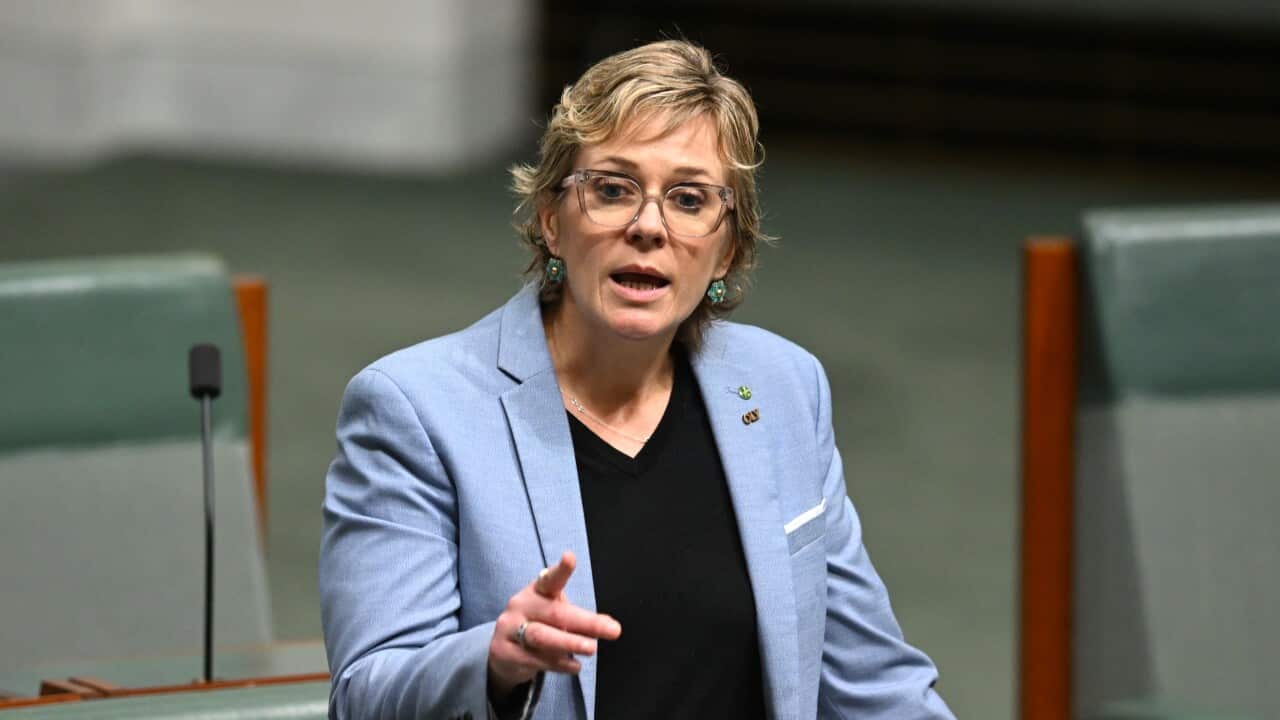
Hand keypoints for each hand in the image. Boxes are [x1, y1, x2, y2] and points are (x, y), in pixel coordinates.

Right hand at [487, 551, 622, 699]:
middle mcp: (520, 606)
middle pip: (554, 613)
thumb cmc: (538, 625)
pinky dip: (559, 664)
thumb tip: (609, 626)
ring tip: (592, 648)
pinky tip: (575, 666)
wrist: (503, 650)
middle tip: (612, 629)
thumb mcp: (556, 616)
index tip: (570, 558)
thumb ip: (580, 620)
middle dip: (586, 622)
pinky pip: (535, 659)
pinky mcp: (504, 653)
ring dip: (570, 643)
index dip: (561, 570)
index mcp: (536, 591)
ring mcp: (509, 629)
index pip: (549, 579)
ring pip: (542, 637)